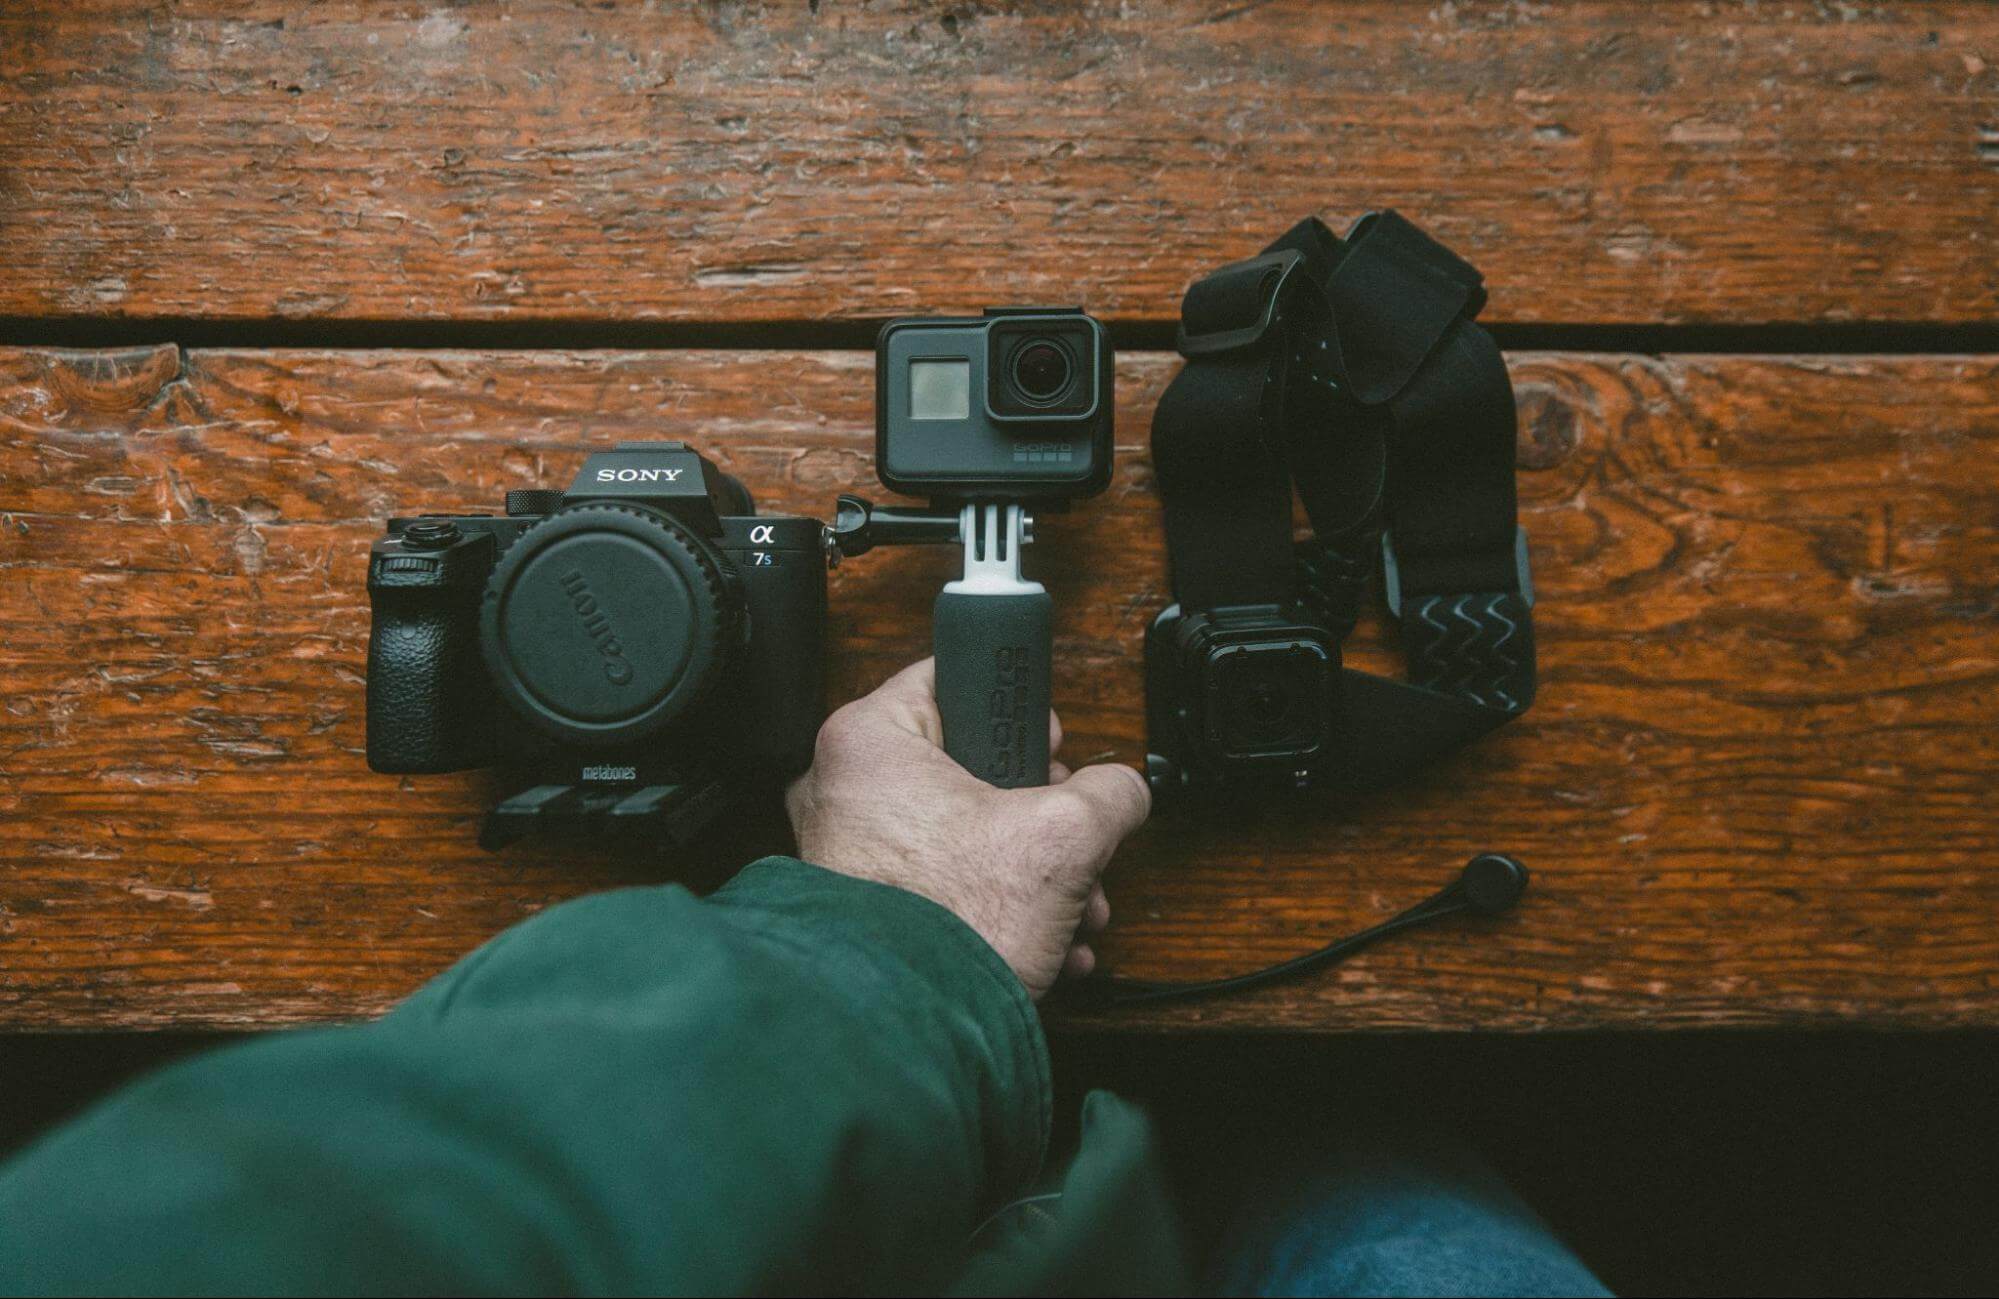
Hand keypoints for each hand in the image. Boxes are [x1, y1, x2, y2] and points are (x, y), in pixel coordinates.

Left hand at [785, 659, 1150, 1000]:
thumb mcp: (1066, 837)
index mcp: (869, 741)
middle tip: (1075, 837)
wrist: (908, 1035)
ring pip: (961, 838)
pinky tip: (1049, 944)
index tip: (1049, 738)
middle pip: (967, 770)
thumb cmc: (950, 928)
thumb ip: (1111, 792)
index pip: (951, 679)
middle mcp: (841, 791)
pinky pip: (940, 888)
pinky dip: (996, 910)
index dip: (1018, 708)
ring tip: (1076, 907)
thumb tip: (1123, 791)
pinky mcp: (861, 913)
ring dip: (1034, 873)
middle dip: (1042, 817)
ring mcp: (845, 856)